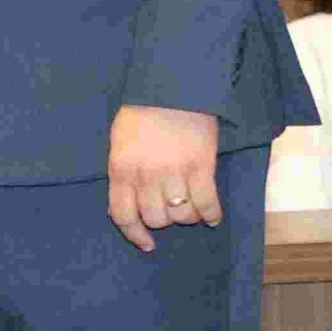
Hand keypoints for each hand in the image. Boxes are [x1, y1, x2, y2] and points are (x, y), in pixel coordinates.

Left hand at [107, 105, 224, 250]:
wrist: (174, 86)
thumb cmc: (143, 112)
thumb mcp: (119, 142)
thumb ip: (122, 173)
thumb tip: (127, 205)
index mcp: (121, 169)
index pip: (122, 215)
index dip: (135, 234)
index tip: (147, 244)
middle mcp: (145, 176)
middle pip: (155, 219)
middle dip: (164, 220)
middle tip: (172, 211)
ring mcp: (174, 172)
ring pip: (181, 216)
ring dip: (187, 217)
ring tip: (191, 209)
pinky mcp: (201, 167)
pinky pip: (206, 203)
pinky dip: (211, 215)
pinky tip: (212, 217)